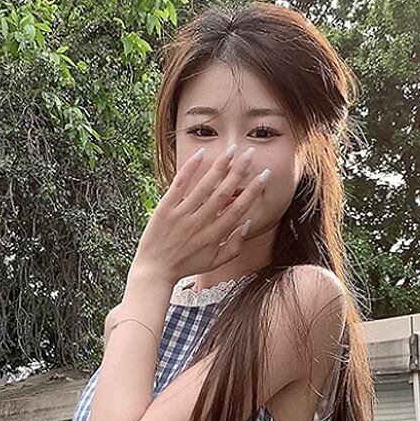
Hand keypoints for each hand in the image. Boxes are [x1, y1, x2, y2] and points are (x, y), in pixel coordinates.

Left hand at [131, 144, 270, 284]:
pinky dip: (190, 169)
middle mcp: (200, 223)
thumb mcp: (214, 262)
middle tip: (250, 153)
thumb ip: (234, 246)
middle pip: (224, 193)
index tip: (264, 175)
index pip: (239, 208)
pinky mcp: (165, 209)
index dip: (253, 190)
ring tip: (232, 149)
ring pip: (205, 186)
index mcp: (214, 235)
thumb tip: (247, 225)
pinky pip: (179, 185)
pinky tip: (201, 154)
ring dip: (220, 166)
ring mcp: (182, 215)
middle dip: (239, 171)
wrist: (155, 271)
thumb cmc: (186, 266)